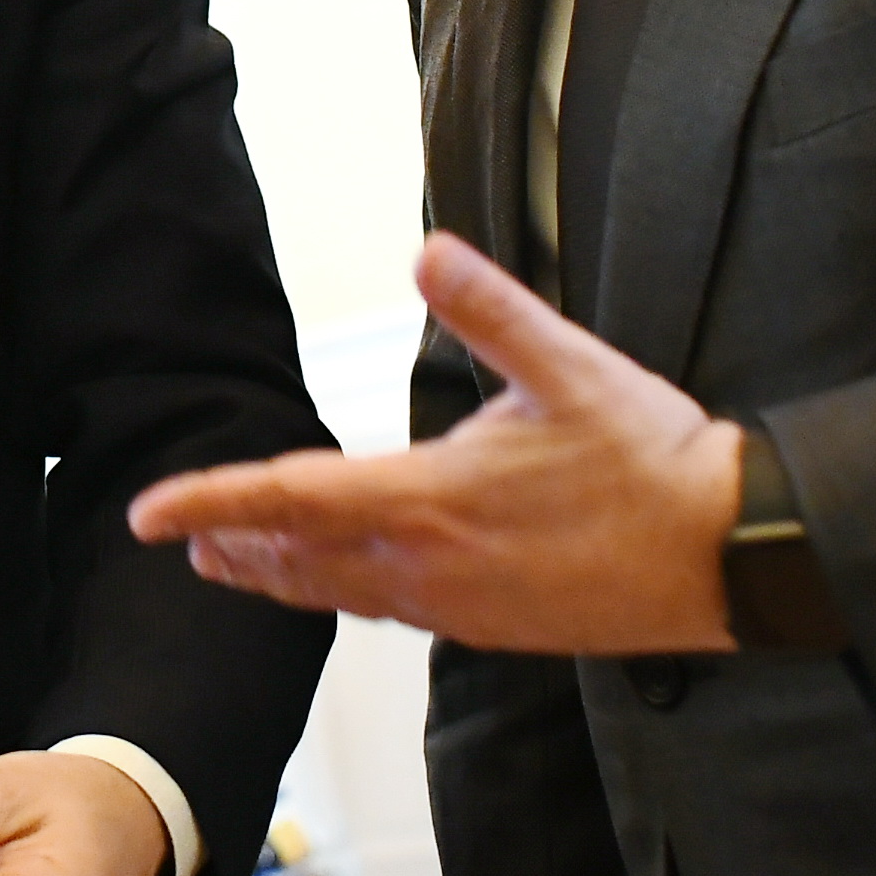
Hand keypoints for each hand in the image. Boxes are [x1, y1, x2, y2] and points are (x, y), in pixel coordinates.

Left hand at [126, 232, 741, 654]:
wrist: (727, 552)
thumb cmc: (651, 458)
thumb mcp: (569, 365)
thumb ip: (491, 307)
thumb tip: (428, 250)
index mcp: (433, 499)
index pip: (293, 500)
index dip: (213, 503)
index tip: (148, 515)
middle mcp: (430, 565)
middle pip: (300, 561)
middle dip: (234, 547)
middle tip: (177, 538)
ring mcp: (460, 605)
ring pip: (342, 595)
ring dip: (282, 575)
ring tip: (236, 564)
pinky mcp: (492, 625)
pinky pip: (393, 611)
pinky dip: (343, 594)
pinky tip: (343, 581)